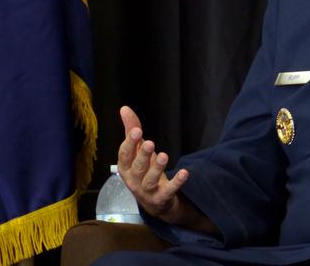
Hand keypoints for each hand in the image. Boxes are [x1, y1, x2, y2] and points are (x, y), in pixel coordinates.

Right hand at [118, 106, 188, 220]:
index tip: (137, 130)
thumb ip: (131, 130)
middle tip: (150, 143)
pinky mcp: (161, 198)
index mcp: (125, 167)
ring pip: (149, 180)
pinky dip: (176, 182)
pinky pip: (168, 191)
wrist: (154, 201)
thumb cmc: (143, 171)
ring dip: (157, 168)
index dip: (129, 143)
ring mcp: (146, 191)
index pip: (124, 155)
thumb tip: (124, 108)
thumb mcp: (137, 151)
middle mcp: (133, 180)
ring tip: (164, 155)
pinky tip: (184, 173)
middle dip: (142, 155)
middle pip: (137, 168)